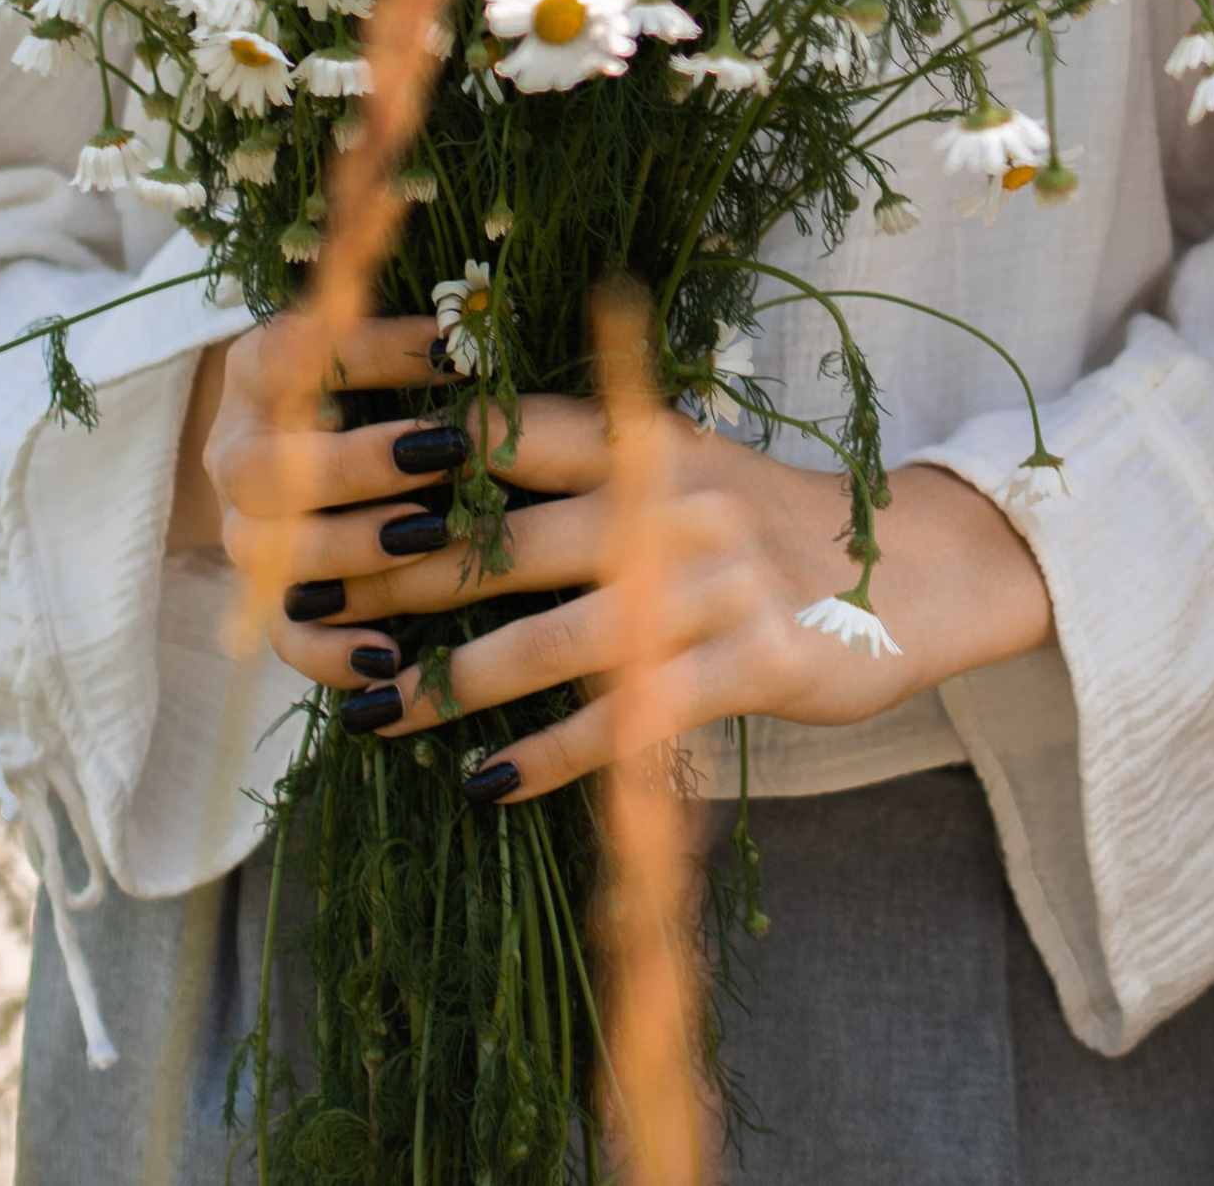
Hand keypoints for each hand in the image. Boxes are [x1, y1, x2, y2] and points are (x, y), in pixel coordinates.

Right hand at [173, 315, 467, 668]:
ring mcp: (241, 527)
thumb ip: (417, 341)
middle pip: (266, 466)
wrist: (301, 444)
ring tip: (429, 537)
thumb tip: (489, 328)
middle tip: (444, 453)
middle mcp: (236, 448)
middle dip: (358, 463)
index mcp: (260, 369)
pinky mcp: (262, 593)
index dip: (377, 351)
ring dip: (351, 548)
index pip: (301, 351)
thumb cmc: (370, 382)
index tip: (454, 351)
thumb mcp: (379, 344)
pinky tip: (389, 658)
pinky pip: (281, 634)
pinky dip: (330, 651)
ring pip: (270, 553)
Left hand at [265, 376, 1052, 803]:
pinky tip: (488, 783)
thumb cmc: (761, 523)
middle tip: (302, 604)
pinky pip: (630, 715)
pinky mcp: (750, 660)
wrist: (911, 571)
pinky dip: (552, 753)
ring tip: (375, 713)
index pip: (511, 431)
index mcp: (646, 438)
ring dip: (454, 682)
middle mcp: (671, 498)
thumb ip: (582, 466)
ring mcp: (713, 581)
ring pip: (556, 636)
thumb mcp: (679, 466)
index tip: (320, 477)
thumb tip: (437, 465)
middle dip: (396, 573)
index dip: (414, 451)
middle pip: (509, 536)